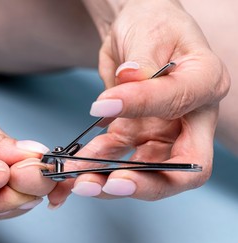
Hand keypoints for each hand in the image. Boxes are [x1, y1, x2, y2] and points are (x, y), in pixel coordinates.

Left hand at [48, 0, 229, 204]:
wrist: (137, 29)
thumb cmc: (153, 24)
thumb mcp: (150, 33)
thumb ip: (143, 61)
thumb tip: (129, 79)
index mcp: (204, 84)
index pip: (183, 107)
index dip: (145, 108)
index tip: (105, 103)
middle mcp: (189, 117)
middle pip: (179, 168)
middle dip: (143, 182)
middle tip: (109, 184)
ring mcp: (161, 130)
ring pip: (142, 170)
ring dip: (109, 180)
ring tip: (78, 183)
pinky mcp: (135, 133)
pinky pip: (114, 155)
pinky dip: (93, 164)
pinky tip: (73, 168)